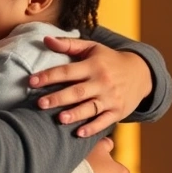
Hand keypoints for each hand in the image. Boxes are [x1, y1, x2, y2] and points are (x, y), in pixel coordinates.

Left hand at [30, 36, 151, 136]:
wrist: (140, 73)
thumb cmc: (109, 60)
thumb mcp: (92, 48)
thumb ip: (68, 44)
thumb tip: (45, 39)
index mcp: (93, 65)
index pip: (68, 71)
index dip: (49, 76)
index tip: (31, 81)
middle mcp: (102, 82)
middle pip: (77, 91)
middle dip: (58, 98)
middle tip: (40, 103)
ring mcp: (111, 98)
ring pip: (91, 107)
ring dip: (76, 114)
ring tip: (60, 119)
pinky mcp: (118, 112)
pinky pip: (104, 121)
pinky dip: (93, 128)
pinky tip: (80, 133)